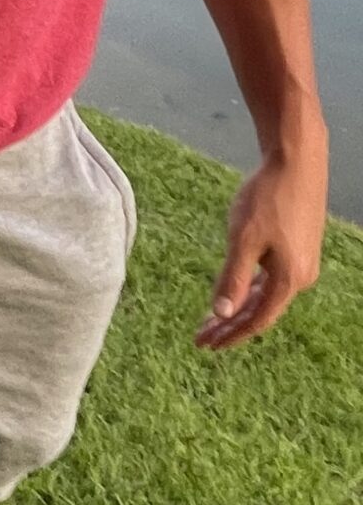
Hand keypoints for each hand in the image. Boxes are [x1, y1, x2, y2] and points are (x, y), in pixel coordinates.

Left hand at [196, 134, 327, 350]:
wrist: (296, 160)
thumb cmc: (267, 197)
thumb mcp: (243, 239)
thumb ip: (233, 278)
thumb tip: (222, 314)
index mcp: (289, 279)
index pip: (256, 320)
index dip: (230, 335)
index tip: (205, 344)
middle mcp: (301, 277)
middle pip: (261, 311)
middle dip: (230, 326)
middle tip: (202, 338)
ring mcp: (303, 262)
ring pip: (266, 296)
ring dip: (239, 308)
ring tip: (212, 320)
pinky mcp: (300, 248)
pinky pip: (272, 279)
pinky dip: (251, 288)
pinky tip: (236, 290)